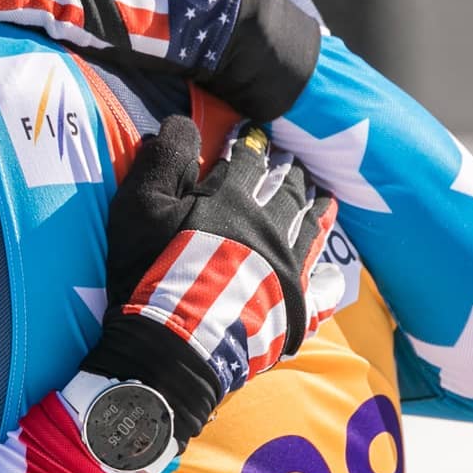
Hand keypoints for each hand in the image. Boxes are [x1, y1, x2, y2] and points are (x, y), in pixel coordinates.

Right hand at [79, 115, 340, 447]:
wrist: (173, 346)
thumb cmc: (150, 272)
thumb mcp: (140, 206)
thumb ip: (162, 160)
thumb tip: (181, 125)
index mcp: (233, 199)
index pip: (249, 160)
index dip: (251, 142)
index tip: (256, 132)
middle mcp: (270, 228)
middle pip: (289, 192)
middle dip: (293, 173)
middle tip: (298, 162)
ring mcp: (287, 270)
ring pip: (312, 232)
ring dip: (317, 211)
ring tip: (324, 199)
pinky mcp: (294, 310)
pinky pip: (320, 290)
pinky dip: (327, 279)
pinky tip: (332, 276)